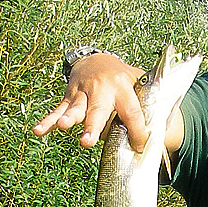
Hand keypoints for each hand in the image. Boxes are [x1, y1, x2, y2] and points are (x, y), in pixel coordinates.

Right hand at [32, 53, 148, 152]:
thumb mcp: (140, 83)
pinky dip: (47, 121)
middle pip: (98, 110)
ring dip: (69, 119)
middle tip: (88, 142)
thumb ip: (152, 102)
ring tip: (62, 127)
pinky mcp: (69, 97)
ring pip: (75, 108)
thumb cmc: (123, 79)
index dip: (136, 131)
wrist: (96, 60)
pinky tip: (38, 131)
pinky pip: (57, 110)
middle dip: (93, 126)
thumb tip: (169, 125)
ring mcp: (83, 93)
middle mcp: (102, 89)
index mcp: (123, 87)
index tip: (139, 146)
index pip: (132, 113)